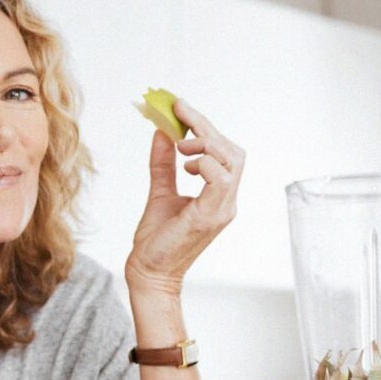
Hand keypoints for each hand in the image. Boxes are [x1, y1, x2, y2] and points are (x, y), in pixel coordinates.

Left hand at [125, 100, 244, 296]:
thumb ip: (164, 164)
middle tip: (180, 114)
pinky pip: (220, 179)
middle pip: (232, 151)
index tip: (181, 107)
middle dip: (207, 127)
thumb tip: (161, 133)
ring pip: (231, 161)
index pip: (225, 152)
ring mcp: (222, 210)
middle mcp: (226, 202)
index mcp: (218, 196)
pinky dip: (204, 164)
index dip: (205, 127)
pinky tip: (185, 166)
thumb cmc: (156, 241)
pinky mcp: (210, 216)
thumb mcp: (160, 192)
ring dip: (206, 144)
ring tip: (181, 147)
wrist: (148, 272)